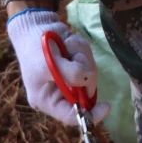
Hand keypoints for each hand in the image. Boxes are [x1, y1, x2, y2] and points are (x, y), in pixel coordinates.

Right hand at [5, 9, 108, 124]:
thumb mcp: (49, 63)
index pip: (71, 116)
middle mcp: (60, 93)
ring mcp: (70, 79)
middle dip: (84, 73)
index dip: (90, 114)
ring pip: (90, 74)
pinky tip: (68, 44)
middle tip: (71, 56)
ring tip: (65, 47)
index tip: (106, 106)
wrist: (35, 26)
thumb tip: (88, 81)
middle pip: (86, 94)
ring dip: (82, 57)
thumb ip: (70, 74)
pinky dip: (82, 50)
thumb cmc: (34, 48)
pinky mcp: (78, 66)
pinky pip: (89, 61)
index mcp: (47, 100)